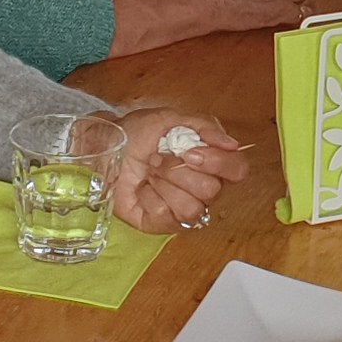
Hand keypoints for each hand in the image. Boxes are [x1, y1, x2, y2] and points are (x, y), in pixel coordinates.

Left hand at [110, 106, 247, 228]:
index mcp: (210, 161)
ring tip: (149, 172)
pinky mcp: (161, 223)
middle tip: (157, 159)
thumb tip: (232, 144)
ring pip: (192, 208)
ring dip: (165, 184)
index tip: (190, 152)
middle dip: (179, 171)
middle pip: (212, 190)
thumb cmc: (136, 133)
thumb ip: (204, 126)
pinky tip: (141, 188)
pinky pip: (166, 217)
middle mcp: (202, 187)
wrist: (105, 148)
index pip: (237, 170)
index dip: (219, 163)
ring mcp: (182, 208)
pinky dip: (149, 197)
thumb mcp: (170, 118)